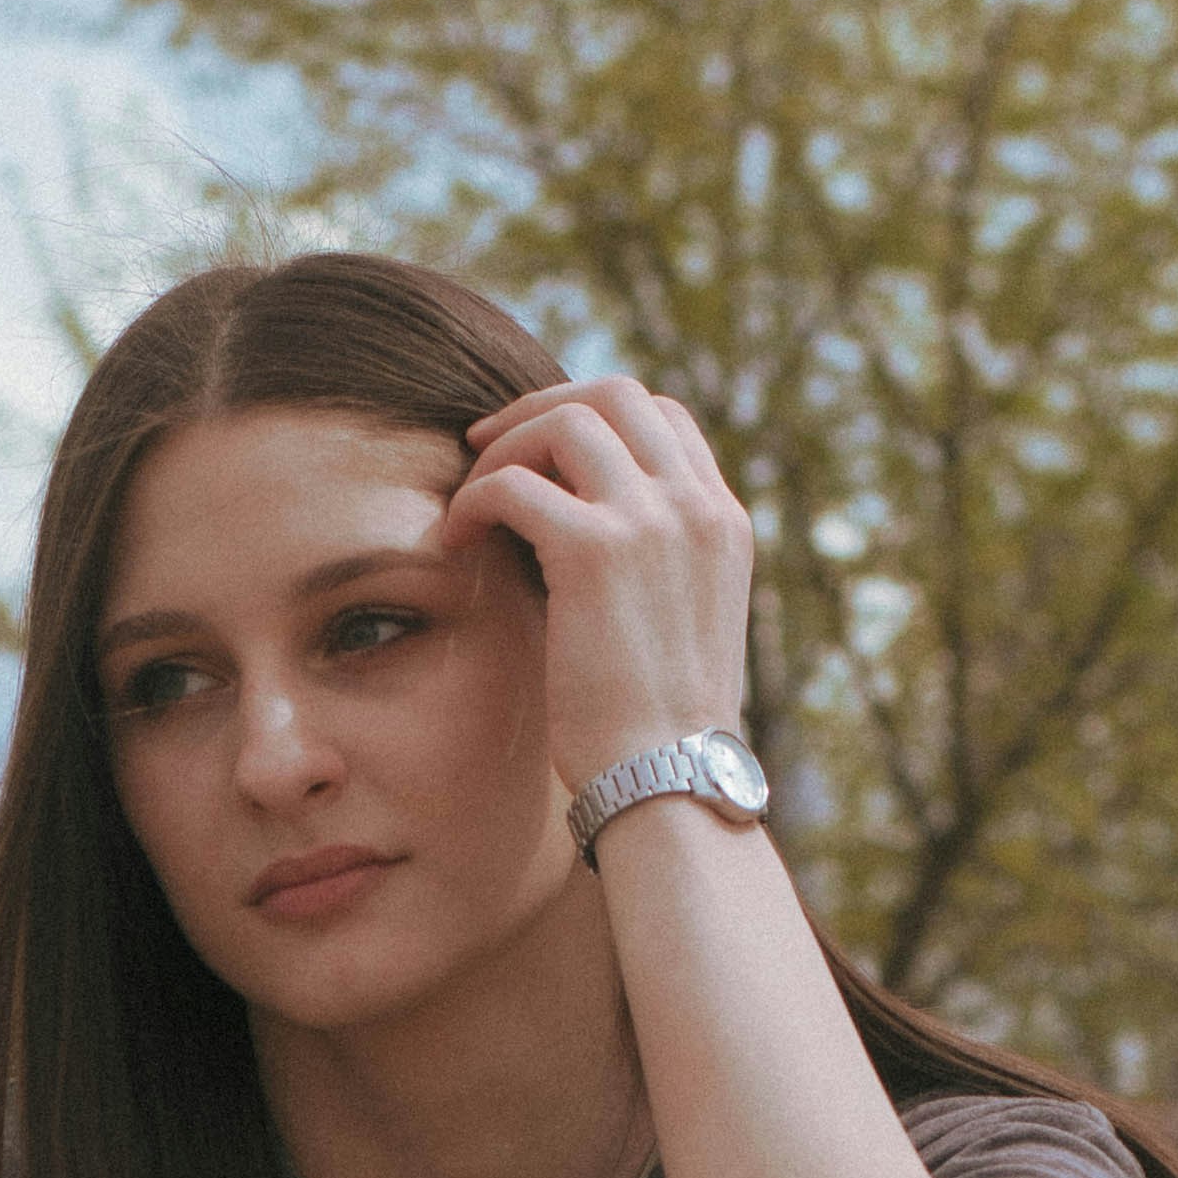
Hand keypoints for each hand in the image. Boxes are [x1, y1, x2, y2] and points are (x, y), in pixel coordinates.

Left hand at [440, 378, 756, 807]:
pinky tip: (454, 541)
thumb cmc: (661, 732)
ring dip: (506, 449)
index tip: (545, 456)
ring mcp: (649, 521)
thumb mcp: (680, 627)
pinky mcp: (594, 551)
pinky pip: (514, 485)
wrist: (667, 782)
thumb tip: (586, 538)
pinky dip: (474, 500)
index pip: (663, 420)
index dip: (597, 421)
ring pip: (564, 422)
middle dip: (542, 409)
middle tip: (487, 446)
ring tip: (470, 500)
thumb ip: (654, 567)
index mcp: (723, 522)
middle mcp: (695, 506)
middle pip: (616, 395)